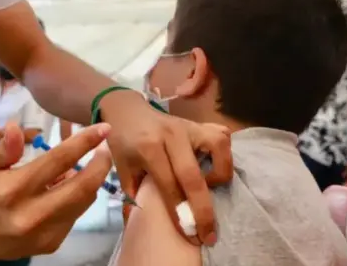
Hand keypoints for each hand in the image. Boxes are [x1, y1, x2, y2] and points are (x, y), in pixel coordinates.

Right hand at [0, 123, 112, 261]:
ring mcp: (43, 233)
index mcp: (14, 189)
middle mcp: (31, 213)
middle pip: (82, 187)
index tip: (103, 128)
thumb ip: (4, 149)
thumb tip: (16, 127)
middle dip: (101, 164)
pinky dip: (77, 199)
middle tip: (105, 148)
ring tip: (79, 169)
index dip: (84, 142)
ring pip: (83, 202)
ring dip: (90, 182)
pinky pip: (74, 216)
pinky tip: (64, 190)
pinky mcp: (50, 244)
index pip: (58, 161)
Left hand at [101, 91, 232, 244]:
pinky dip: (224, 154)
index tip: (188, 235)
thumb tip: (142, 224)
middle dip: (203, 209)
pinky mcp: (198, 124)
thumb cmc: (124, 142)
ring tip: (211, 187)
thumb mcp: (122, 169)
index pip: (168, 185)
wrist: (127, 111)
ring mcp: (188, 127)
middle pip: (193, 175)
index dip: (179, 212)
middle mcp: (172, 135)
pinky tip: (215, 167)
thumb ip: (134, 195)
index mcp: (149, 147)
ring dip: (220, 172)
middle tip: (208, 233)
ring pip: (219, 147)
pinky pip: (222, 136)